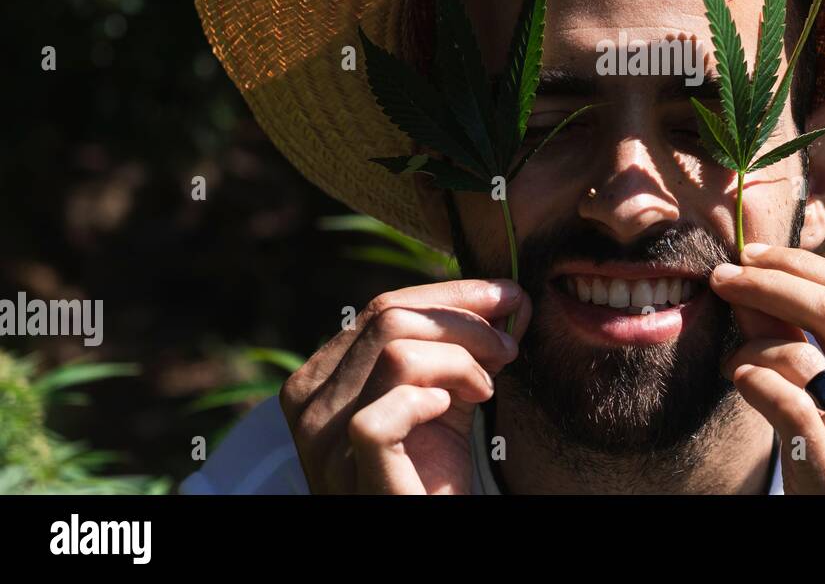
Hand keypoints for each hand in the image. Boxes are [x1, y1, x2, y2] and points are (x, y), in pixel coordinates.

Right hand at [280, 279, 530, 493]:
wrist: (420, 528)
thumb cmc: (428, 477)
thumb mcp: (446, 400)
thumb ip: (469, 348)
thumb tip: (513, 297)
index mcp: (323, 377)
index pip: (383, 307)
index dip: (450, 296)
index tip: (506, 296)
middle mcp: (310, 404)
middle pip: (390, 319)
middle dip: (464, 321)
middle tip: (507, 346)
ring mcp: (326, 441)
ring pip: (396, 354)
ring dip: (459, 360)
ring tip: (484, 390)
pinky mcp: (353, 471)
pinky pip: (385, 413)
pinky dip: (427, 401)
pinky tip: (449, 410)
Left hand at [710, 244, 824, 493]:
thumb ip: (807, 334)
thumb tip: (753, 276)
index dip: (802, 265)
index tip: (755, 254)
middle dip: (767, 283)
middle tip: (724, 277)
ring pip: (800, 355)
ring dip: (751, 343)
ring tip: (734, 356)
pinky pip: (782, 400)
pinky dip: (750, 378)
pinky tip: (740, 380)